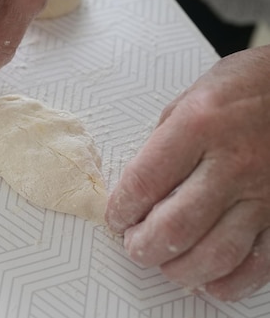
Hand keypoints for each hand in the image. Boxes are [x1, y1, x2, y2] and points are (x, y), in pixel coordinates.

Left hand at [106, 45, 269, 300]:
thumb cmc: (241, 89)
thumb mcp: (189, 100)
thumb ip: (162, 144)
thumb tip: (138, 190)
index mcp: (198, 126)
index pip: (145, 182)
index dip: (121, 209)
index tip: (115, 217)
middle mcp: (233, 162)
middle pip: (177, 226)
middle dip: (144, 246)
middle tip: (134, 246)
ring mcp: (264, 191)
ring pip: (217, 252)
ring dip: (181, 268)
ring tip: (165, 263)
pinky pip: (260, 262)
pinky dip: (231, 281)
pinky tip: (210, 279)